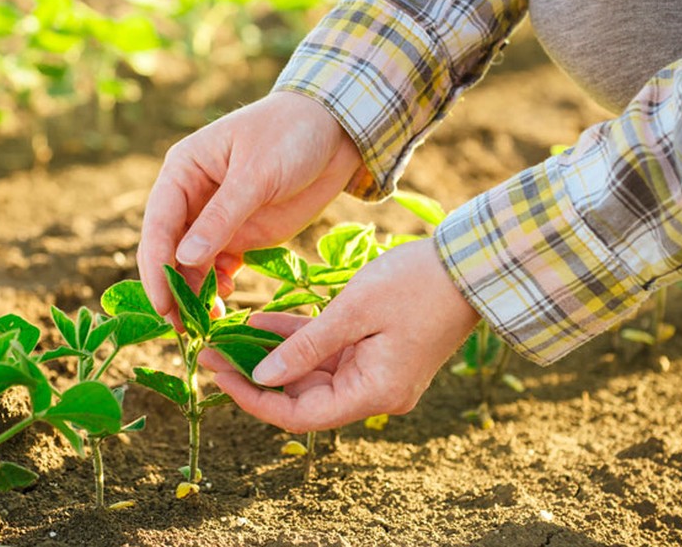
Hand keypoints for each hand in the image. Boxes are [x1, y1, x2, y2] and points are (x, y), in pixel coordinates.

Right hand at [139, 91, 362, 314]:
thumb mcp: (257, 174)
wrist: (337, 131)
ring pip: (191, 265)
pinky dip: (217, 288)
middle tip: (180, 327)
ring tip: (206, 323)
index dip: (156, 266)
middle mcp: (191, 197)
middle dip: (172, 287)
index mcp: (183, 171)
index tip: (163, 303)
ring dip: (194, 294)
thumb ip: (222, 217)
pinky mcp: (240, 235)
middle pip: (168, 250)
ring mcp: (215, 219)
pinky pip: (218, 269)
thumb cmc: (291, 135)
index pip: (158, 224)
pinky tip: (226, 302)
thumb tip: (183, 259)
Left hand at [203, 238, 480, 432]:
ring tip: (226, 338)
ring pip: (311, 372)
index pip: (301, 415)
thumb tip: (261, 375)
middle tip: (210, 352)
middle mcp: (374, 392)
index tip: (218, 377)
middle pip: (302, 396)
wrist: (471, 265)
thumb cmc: (417, 284)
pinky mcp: (375, 350)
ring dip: (272, 356)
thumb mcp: (353, 311)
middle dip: (255, 375)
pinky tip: (259, 323)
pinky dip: (296, 339)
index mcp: (374, 393)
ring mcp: (375, 371)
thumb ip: (305, 346)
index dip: (255, 401)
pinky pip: (327, 351)